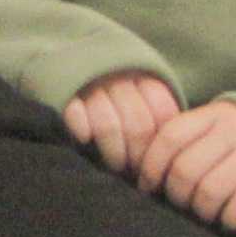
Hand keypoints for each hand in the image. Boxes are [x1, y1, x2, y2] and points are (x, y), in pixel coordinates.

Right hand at [60, 68, 180, 174]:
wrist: (68, 64)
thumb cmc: (114, 97)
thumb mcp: (141, 98)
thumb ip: (155, 120)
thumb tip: (171, 157)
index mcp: (145, 76)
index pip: (162, 114)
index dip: (159, 145)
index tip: (155, 163)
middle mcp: (119, 76)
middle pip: (138, 125)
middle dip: (138, 156)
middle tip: (134, 172)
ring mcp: (90, 82)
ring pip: (109, 126)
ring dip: (113, 152)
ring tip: (114, 166)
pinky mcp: (64, 90)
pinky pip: (75, 114)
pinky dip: (82, 129)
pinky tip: (86, 140)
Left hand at [136, 95, 235, 230]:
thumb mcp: (216, 123)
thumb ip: (187, 138)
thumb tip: (143, 169)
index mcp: (213, 114)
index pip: (169, 138)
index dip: (151, 165)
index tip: (147, 185)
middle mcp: (234, 131)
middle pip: (186, 169)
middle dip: (176, 194)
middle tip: (179, 203)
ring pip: (210, 190)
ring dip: (201, 210)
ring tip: (203, 213)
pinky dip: (228, 217)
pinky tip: (227, 219)